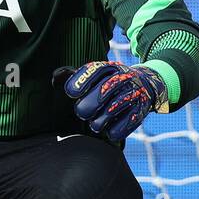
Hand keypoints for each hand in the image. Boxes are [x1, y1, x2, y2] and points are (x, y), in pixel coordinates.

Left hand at [52, 61, 168, 141]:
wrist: (143, 85)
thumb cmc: (108, 82)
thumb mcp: (93, 75)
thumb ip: (71, 76)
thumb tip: (55, 78)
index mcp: (108, 67)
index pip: (92, 71)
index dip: (79, 83)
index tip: (72, 93)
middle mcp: (122, 78)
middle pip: (101, 92)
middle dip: (87, 107)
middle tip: (82, 112)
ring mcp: (133, 93)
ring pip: (110, 111)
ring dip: (98, 122)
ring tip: (96, 123)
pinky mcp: (140, 110)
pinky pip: (124, 125)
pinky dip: (113, 131)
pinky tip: (109, 130)